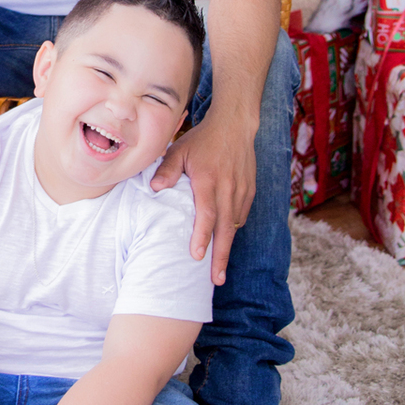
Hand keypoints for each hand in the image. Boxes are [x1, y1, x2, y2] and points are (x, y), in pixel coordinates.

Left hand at [153, 116, 256, 285]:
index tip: (196, 256)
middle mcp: (228, 188)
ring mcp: (241, 190)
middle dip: (220, 256)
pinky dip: (234, 229)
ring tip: (219, 270)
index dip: (201, 237)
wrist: (235, 125)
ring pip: (235, 225)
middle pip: (225, 229)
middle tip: (215, 279)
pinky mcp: (249, 190)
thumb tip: (154, 189)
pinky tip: (225, 239)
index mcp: (209, 180)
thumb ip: (167, 170)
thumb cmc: (203, 139)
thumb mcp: (180, 149)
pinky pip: (242, 215)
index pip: (206, 215)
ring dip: (227, 247)